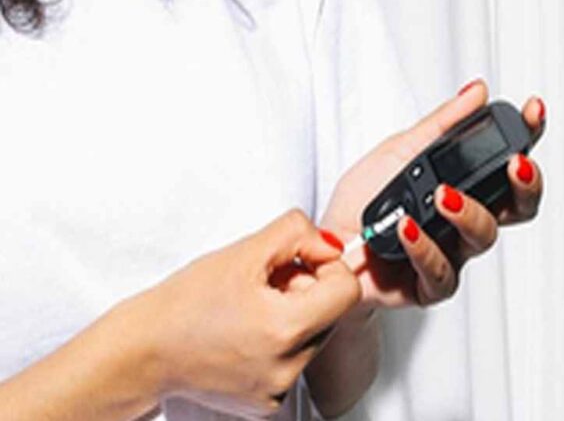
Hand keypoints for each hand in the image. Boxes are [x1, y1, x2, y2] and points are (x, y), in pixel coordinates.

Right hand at [134, 209, 359, 418]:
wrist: (143, 351)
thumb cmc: (183, 304)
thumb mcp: (244, 251)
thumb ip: (295, 233)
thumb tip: (328, 243)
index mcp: (285, 329)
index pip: (347, 290)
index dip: (326, 266)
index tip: (300, 261)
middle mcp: (288, 367)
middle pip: (332, 313)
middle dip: (306, 289)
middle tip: (267, 282)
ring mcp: (278, 388)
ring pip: (315, 335)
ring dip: (294, 314)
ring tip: (253, 307)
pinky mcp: (267, 402)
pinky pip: (294, 360)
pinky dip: (280, 340)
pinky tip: (247, 331)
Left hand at [321, 80, 544, 307]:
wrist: (325, 247)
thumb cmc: (362, 204)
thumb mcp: (398, 151)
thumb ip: (440, 125)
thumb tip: (476, 92)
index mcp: (462, 187)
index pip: (507, 163)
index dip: (528, 138)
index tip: (533, 111)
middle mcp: (463, 221)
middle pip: (516, 208)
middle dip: (525, 184)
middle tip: (515, 165)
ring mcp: (450, 252)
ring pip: (483, 237)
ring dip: (468, 212)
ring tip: (443, 195)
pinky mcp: (428, 285)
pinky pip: (441, 272)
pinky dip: (424, 247)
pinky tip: (409, 228)